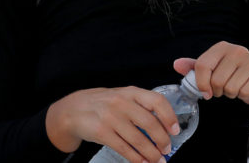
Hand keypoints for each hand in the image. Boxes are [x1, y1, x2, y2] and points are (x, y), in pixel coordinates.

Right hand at [46, 86, 179, 162]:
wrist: (72, 110)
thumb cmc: (102, 104)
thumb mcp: (122, 96)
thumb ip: (140, 106)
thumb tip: (164, 127)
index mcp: (130, 92)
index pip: (157, 101)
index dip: (169, 116)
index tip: (175, 130)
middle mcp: (121, 102)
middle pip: (149, 123)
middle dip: (162, 140)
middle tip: (166, 149)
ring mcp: (110, 117)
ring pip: (138, 139)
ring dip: (151, 153)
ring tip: (157, 160)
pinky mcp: (101, 132)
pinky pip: (124, 148)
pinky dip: (136, 158)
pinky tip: (141, 162)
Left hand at [173, 41, 248, 105]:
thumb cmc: (230, 73)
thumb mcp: (212, 68)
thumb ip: (194, 67)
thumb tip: (176, 64)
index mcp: (222, 47)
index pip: (202, 65)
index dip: (200, 83)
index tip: (204, 92)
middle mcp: (238, 50)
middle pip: (216, 80)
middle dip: (217, 91)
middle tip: (223, 89)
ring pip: (230, 88)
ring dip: (229, 94)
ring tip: (234, 87)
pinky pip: (243, 92)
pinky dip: (242, 96)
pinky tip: (245, 88)